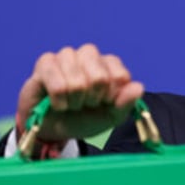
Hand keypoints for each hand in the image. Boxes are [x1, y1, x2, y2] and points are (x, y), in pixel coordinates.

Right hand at [16, 43, 144, 142]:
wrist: (55, 129)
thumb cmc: (84, 118)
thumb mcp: (110, 117)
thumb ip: (126, 103)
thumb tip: (138, 87)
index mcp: (109, 65)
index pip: (120, 76)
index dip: (112, 97)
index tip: (104, 104)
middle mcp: (89, 55)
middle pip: (99, 77)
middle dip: (92, 99)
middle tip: (85, 104)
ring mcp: (67, 56)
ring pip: (77, 81)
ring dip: (74, 102)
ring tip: (71, 103)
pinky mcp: (45, 63)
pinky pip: (58, 85)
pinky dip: (59, 102)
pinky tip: (57, 102)